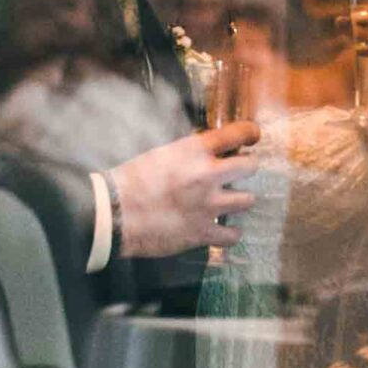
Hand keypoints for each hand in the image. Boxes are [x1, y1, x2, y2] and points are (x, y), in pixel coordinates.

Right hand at [110, 123, 259, 257]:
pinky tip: (223, 230)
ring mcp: (208, 206)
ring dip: (240, 200)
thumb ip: (189, 152)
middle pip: (250, 167)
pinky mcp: (203, 232)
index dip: (250, 133)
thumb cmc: (130, 181)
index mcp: (194, 150)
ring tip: (229, 202)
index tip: (253, 136)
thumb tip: (209, 152)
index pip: (237, 133)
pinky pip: (233, 235)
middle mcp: (207, 175)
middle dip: (246, 168)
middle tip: (238, 173)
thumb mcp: (160, 153)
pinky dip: (230, 233)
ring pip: (248, 200)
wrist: (113, 214)